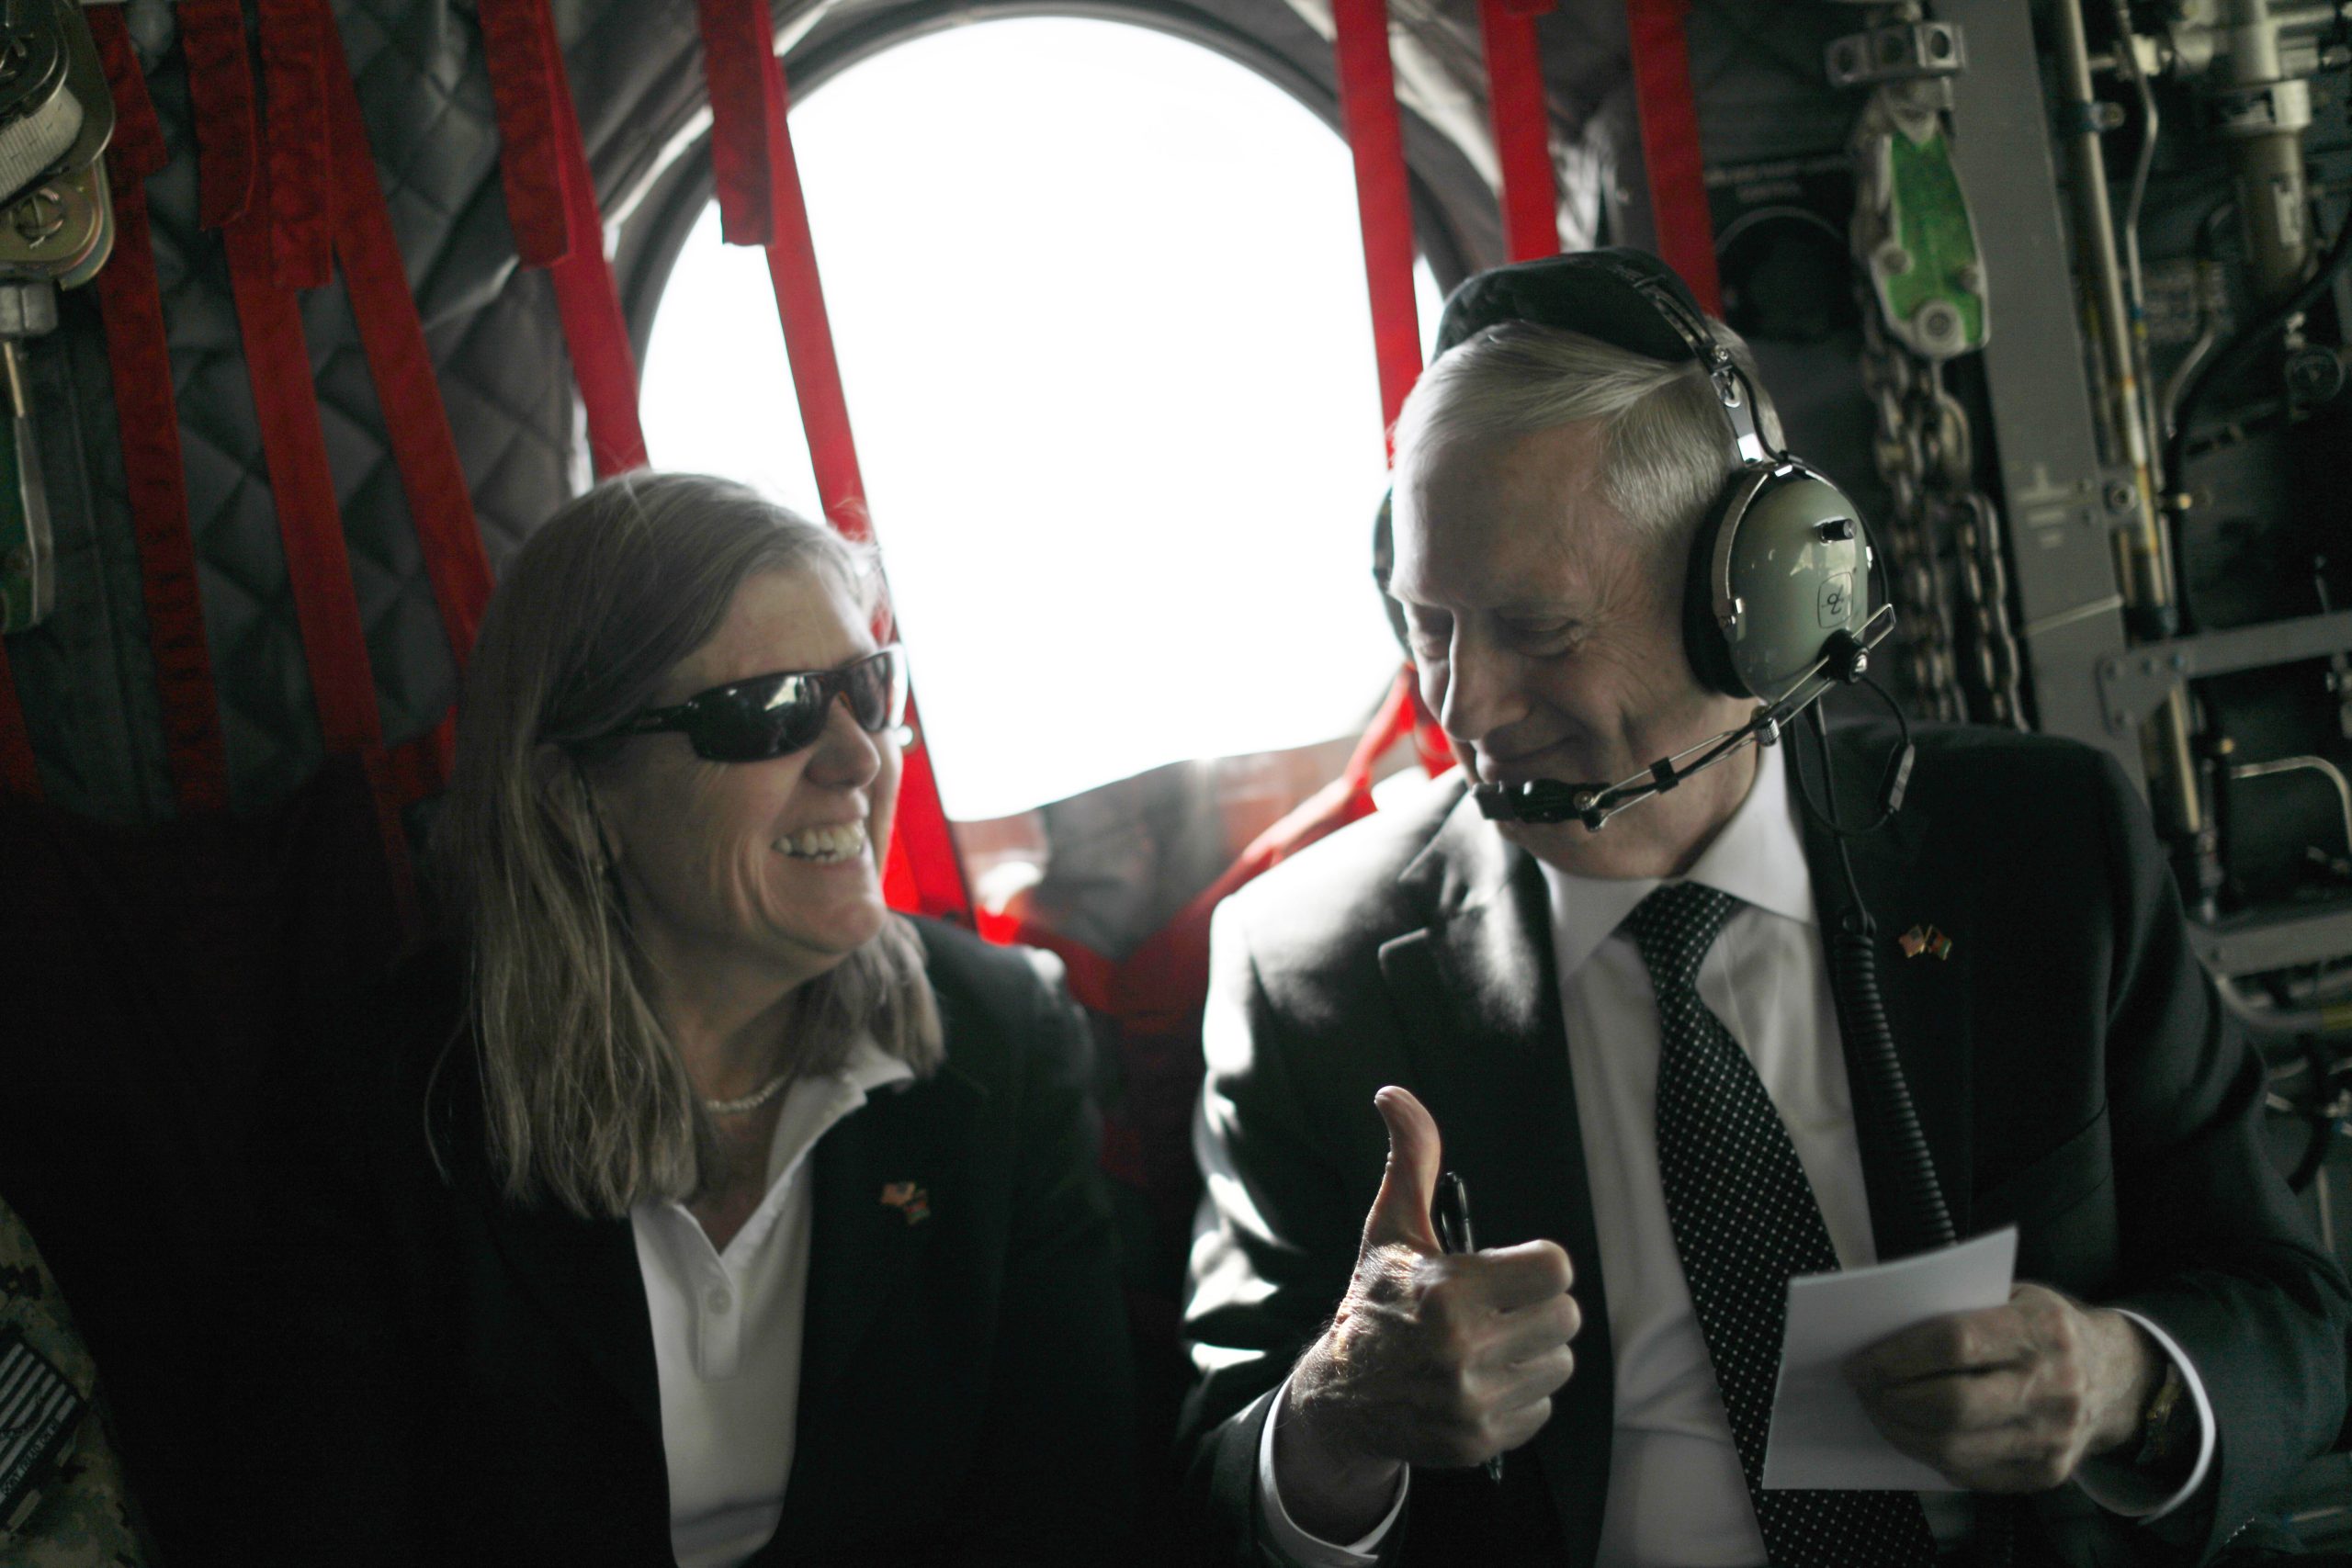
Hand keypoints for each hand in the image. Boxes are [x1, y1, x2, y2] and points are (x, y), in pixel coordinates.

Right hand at [1273, 1087, 1579, 1539]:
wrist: (1342, 1395)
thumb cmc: (1376, 1299)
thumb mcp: (1392, 1228)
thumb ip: (1412, 1160)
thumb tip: (1393, 1093)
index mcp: (1448, 1291)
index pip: (1556, 1269)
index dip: (1539, 1264)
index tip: (1511, 1269)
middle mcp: (1461, 1350)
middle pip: (1565, 1317)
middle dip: (1538, 1307)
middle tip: (1501, 1307)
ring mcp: (1471, 1401)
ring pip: (1559, 1363)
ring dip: (1533, 1351)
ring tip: (1491, 1344)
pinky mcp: (1479, 1441)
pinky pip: (1542, 1406)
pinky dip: (1521, 1394)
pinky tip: (1483, 1379)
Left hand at [1844, 1282, 2161, 1492]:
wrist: (2115, 1378)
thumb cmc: (2044, 1329)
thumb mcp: (2013, 1295)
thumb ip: (1958, 1308)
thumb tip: (1879, 1328)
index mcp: (2041, 1331)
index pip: (1954, 1344)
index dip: (1897, 1356)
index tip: (1860, 1359)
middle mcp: (2053, 1388)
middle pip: (1951, 1406)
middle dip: (1891, 1398)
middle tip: (1862, 1387)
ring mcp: (2052, 1438)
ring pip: (1955, 1448)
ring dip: (1900, 1430)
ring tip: (1878, 1409)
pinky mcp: (2045, 1474)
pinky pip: (1970, 1472)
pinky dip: (1928, 1453)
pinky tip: (1910, 1432)